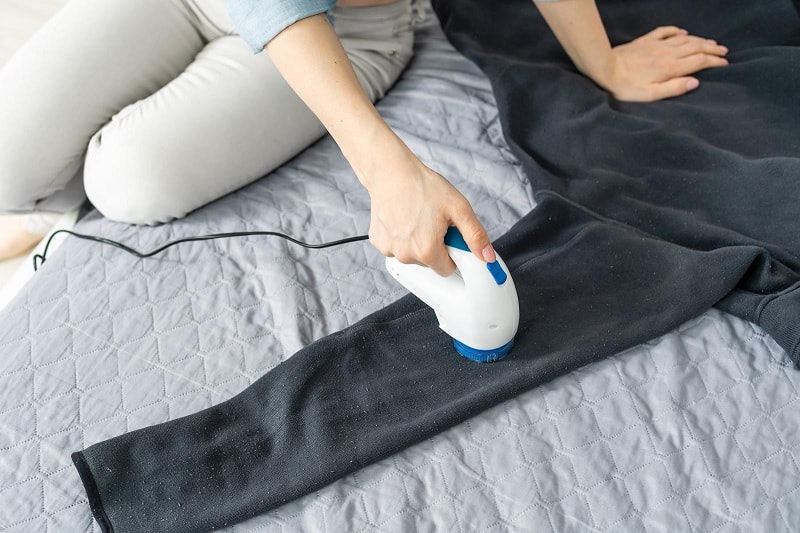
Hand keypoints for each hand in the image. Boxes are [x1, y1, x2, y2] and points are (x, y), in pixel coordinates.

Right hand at [363, 140, 494, 276]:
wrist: (391, 171)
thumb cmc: (423, 186)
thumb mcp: (458, 208)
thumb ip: (475, 236)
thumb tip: (487, 257)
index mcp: (427, 251)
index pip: (448, 269)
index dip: (452, 252)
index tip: (450, 236)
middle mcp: (406, 255)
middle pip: (430, 263)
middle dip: (435, 246)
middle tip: (434, 222)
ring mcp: (390, 250)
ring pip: (412, 255)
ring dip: (417, 242)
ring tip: (417, 217)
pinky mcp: (378, 242)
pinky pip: (396, 247)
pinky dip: (401, 237)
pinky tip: (402, 218)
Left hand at [597, 26, 728, 100]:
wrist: (605, 69)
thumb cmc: (625, 87)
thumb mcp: (650, 95)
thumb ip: (673, 89)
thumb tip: (695, 82)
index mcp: (670, 68)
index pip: (698, 62)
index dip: (714, 62)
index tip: (725, 63)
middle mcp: (667, 54)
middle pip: (695, 48)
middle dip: (712, 49)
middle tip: (724, 51)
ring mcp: (656, 45)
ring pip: (684, 39)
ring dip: (700, 40)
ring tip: (711, 42)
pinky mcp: (645, 41)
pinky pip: (665, 31)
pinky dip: (677, 31)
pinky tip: (683, 32)